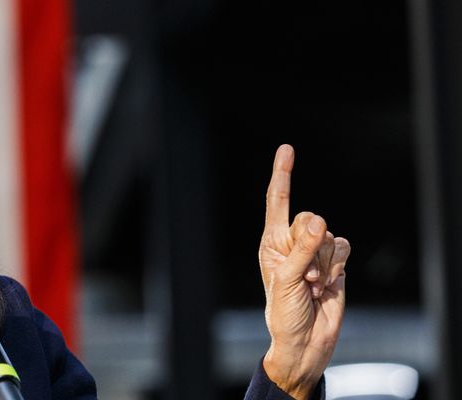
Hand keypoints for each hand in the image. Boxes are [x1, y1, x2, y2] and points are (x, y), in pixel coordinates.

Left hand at [258, 144, 351, 398]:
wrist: (306, 339)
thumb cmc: (285, 312)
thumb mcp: (288, 280)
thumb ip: (303, 249)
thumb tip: (319, 221)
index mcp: (271, 242)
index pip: (277, 202)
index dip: (283, 175)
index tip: (287, 149)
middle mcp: (292, 242)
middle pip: (310, 219)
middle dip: (311, 247)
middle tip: (304, 276)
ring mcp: (314, 252)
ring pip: (330, 235)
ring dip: (325, 263)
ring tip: (313, 285)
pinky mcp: (335, 262)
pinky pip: (344, 247)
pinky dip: (339, 265)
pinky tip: (328, 285)